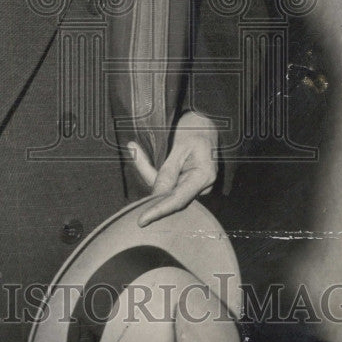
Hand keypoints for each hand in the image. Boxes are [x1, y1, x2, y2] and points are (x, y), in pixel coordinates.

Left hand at [128, 111, 218, 226]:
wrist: (206, 121)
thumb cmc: (196, 129)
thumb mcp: (182, 145)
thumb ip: (169, 171)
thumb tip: (156, 196)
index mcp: (204, 176)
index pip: (178, 199)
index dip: (159, 210)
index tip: (142, 220)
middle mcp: (201, 185)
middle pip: (168, 194)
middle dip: (149, 177)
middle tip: (134, 151)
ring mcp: (193, 184)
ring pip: (164, 188)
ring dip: (148, 170)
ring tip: (135, 145)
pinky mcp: (185, 181)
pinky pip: (165, 182)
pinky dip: (151, 170)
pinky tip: (138, 151)